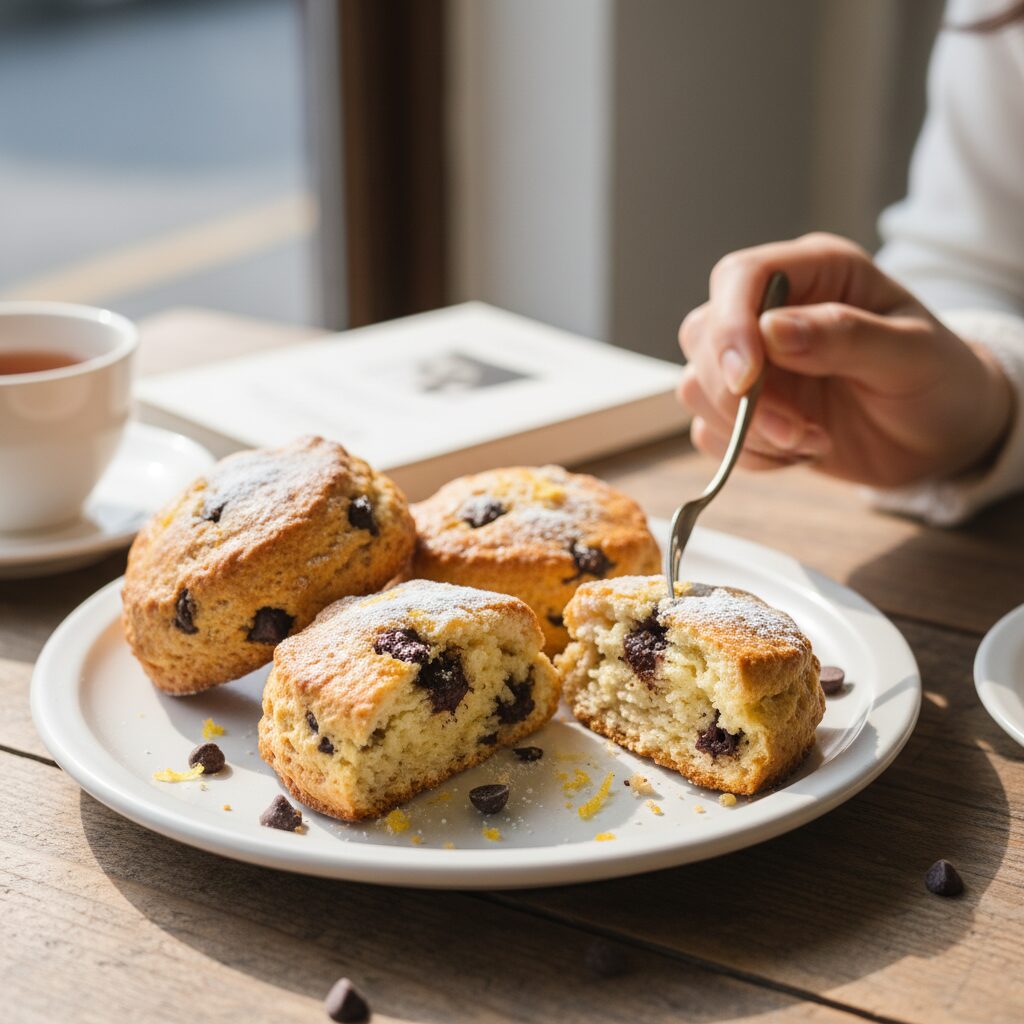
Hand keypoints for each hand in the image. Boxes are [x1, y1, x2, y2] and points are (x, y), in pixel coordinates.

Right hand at [677, 232, 1012, 487]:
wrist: (942, 438)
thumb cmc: (939, 380)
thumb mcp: (912, 353)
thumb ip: (844, 336)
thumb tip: (770, 331)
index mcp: (816, 273)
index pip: (741, 277)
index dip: (731, 326)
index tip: (748, 380)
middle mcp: (772, 311)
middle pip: (703, 335)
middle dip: (738, 395)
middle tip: (797, 430)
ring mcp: (754, 364)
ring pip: (697, 387)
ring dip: (745, 430)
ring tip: (810, 441)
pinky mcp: (746, 411)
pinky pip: (710, 433)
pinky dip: (748, 454)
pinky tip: (800, 453)